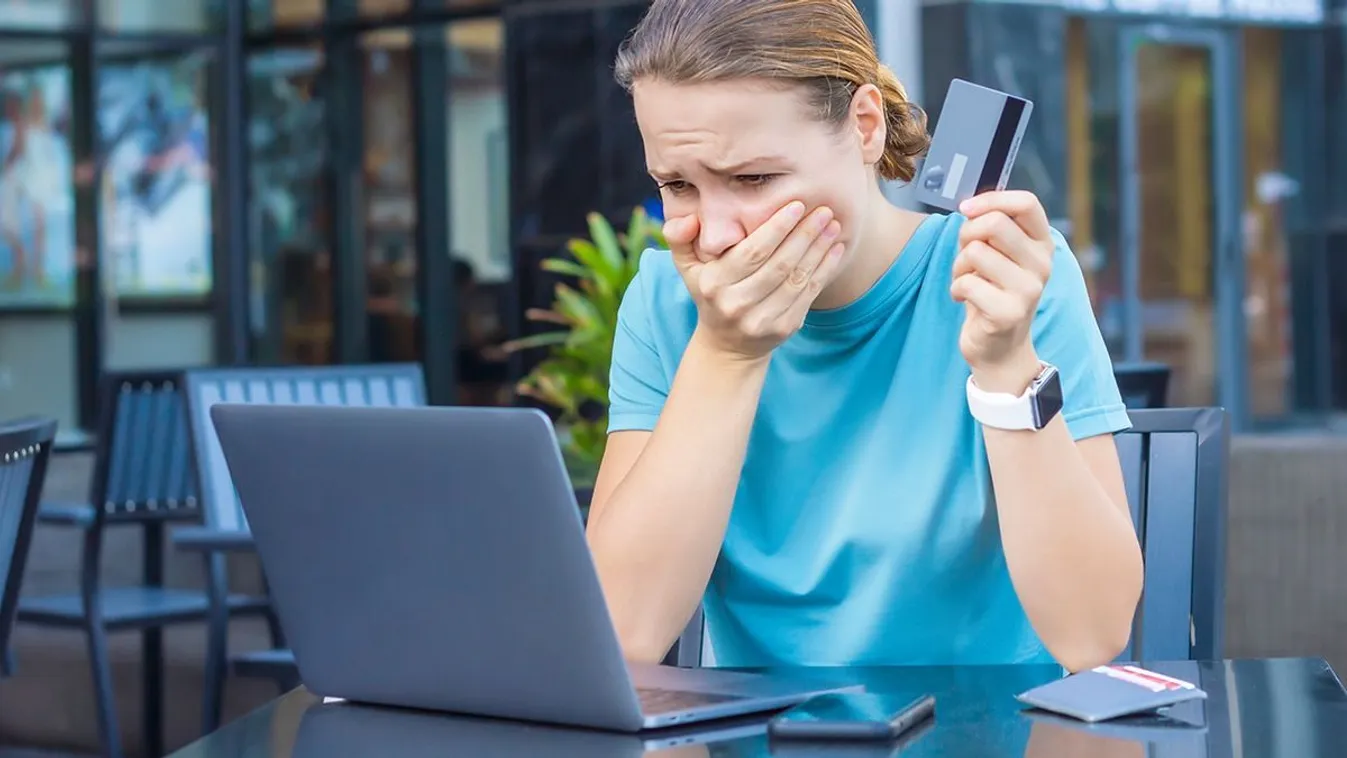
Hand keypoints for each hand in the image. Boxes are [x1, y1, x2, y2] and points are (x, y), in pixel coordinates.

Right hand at [665, 201, 843, 360]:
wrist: (727, 344)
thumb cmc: (710, 292)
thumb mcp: (687, 267)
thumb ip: (679, 238)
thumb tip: (689, 218)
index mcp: (714, 284)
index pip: (751, 253)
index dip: (776, 228)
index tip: (796, 205)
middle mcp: (736, 304)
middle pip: (778, 265)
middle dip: (804, 235)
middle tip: (823, 210)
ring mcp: (761, 320)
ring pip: (796, 279)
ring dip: (818, 250)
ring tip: (833, 225)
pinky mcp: (784, 329)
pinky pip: (808, 295)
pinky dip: (824, 270)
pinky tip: (834, 249)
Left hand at [950, 190, 1054, 392]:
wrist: (999, 347)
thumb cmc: (992, 291)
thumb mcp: (998, 255)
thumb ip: (991, 227)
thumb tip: (970, 206)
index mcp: (1042, 244)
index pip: (1027, 203)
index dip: (991, 199)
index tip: (966, 209)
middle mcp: (1042, 264)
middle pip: (994, 223)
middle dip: (967, 235)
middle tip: (966, 256)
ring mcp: (1029, 289)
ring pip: (975, 251)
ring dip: (959, 266)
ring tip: (966, 280)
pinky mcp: (1009, 313)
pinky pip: (966, 282)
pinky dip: (956, 289)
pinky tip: (965, 300)